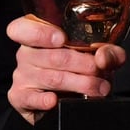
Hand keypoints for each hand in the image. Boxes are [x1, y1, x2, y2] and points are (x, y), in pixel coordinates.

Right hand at [6, 15, 123, 124]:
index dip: (40, 32)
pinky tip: (54, 100)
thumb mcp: (98, 56)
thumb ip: (108, 53)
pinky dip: (43, 100)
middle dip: (82, 64)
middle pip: (52, 57)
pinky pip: (31, 98)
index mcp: (39, 35)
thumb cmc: (81, 70)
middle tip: (99, 72)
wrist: (71, 99)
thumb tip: (103, 57)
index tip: (61, 38)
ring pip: (51, 78)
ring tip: (98, 88)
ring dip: (79, 83)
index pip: (23, 28)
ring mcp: (22, 76)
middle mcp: (26, 54)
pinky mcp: (22, 97)